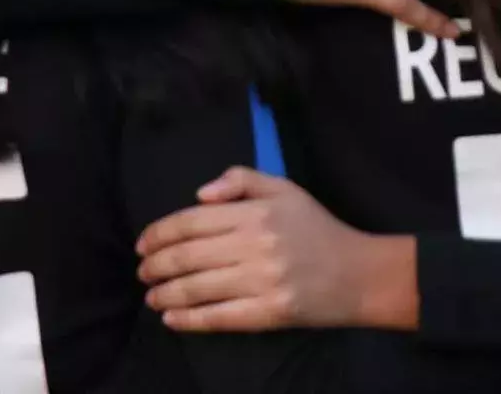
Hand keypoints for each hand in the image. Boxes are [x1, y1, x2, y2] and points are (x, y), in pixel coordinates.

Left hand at [136, 167, 418, 331]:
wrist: (358, 274)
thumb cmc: (317, 229)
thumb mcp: (284, 189)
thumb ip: (241, 180)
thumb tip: (199, 194)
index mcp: (255, 213)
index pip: (191, 221)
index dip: (159, 233)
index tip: (142, 244)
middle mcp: (255, 245)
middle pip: (187, 256)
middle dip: (154, 265)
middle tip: (142, 272)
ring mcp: (261, 282)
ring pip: (196, 288)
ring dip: (164, 294)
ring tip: (152, 296)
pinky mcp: (268, 314)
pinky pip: (218, 317)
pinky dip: (188, 320)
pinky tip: (172, 318)